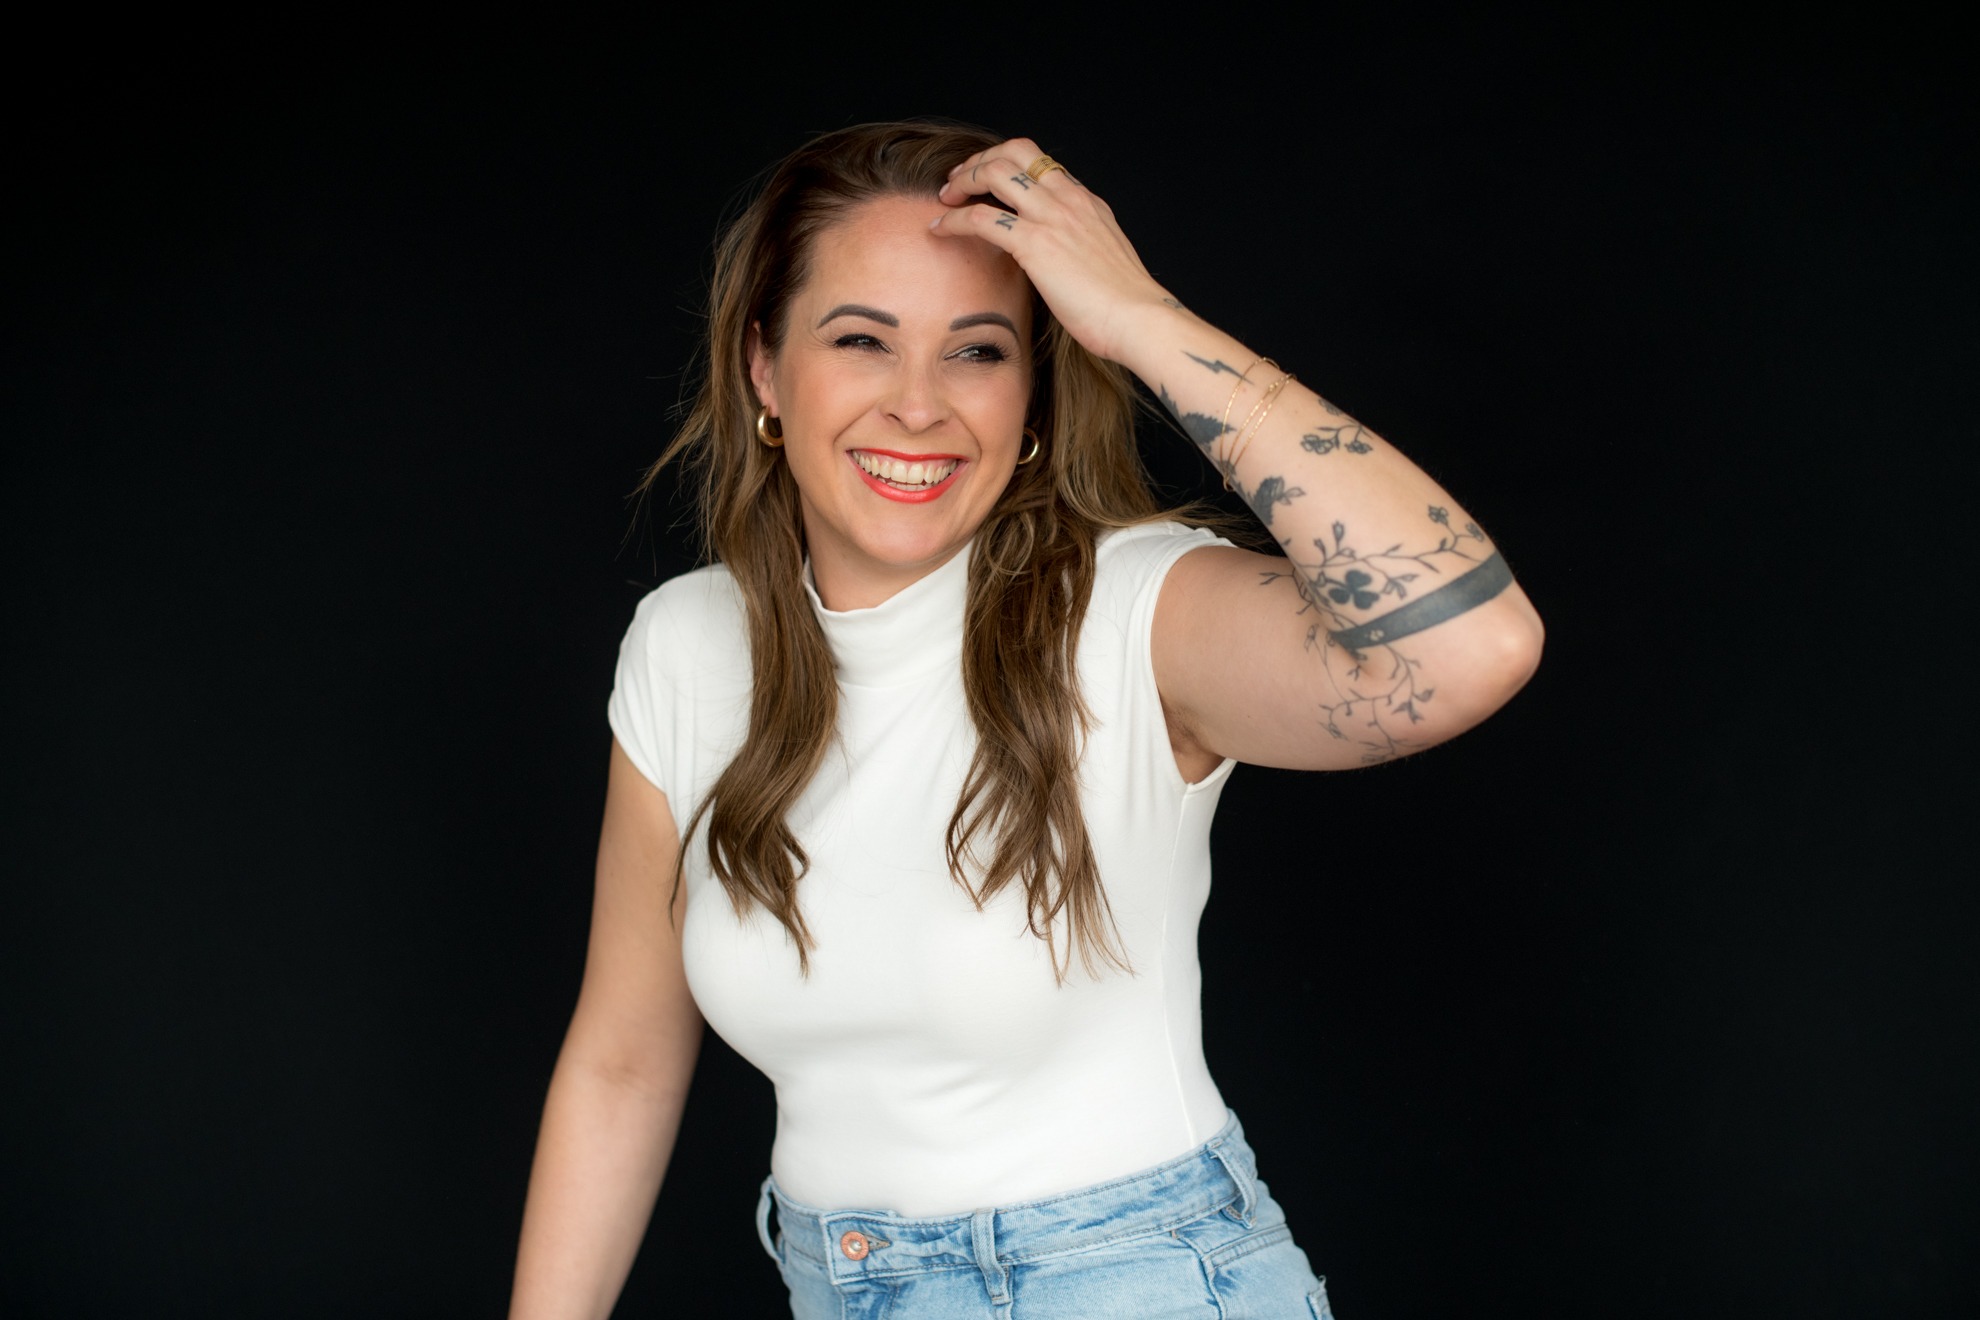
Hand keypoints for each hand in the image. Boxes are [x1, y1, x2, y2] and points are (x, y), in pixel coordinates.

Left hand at [933, 138, 1173, 365]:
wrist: (1139, 318)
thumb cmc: (1124, 304)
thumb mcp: (1102, 259)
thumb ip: (1078, 246)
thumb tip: (1058, 258)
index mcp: (1086, 201)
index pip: (1040, 162)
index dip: (1005, 163)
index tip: (986, 180)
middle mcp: (1068, 199)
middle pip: (1014, 152)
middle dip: (979, 160)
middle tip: (958, 181)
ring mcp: (1051, 217)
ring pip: (994, 172)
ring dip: (962, 181)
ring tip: (944, 199)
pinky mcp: (1035, 243)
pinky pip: (981, 218)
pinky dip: (954, 220)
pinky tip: (940, 229)